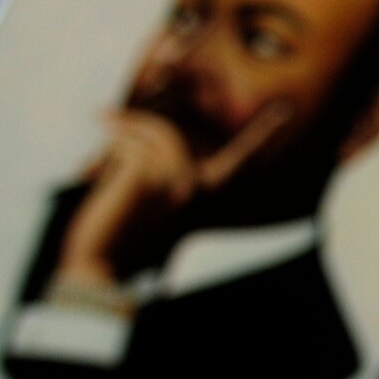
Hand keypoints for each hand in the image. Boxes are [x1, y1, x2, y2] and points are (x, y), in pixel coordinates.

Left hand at [55, 102, 289, 285]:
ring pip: (153, 132)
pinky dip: (109, 140)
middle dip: (137, 121)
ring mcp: (178, 181)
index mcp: (207, 195)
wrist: (99, 269)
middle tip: (103, 115)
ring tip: (98, 127)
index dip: (264, 132)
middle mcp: (200, 187)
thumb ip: (161, 168)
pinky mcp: (151, 177)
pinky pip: (131, 141)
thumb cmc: (120, 235)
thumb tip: (146, 126)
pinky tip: (92, 152)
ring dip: (118, 128)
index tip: (286, 109)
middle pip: (176, 131)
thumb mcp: (150, 198)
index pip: (243, 159)